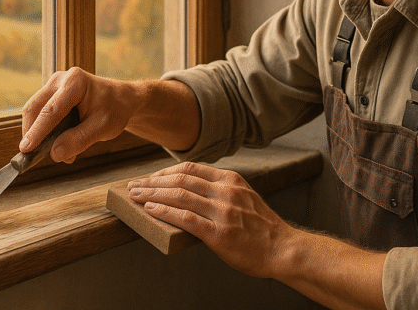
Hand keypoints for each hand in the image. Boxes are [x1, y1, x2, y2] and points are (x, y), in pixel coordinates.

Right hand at [20, 67, 133, 162]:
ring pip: (34, 110)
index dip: (37, 131)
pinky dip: (43, 129)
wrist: (121, 99)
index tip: (26, 149)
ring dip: (38, 133)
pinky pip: (40, 112)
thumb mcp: (103, 128)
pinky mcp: (51, 93)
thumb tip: (55, 154)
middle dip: (32, 133)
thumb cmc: (115, 109)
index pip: (51, 110)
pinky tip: (55, 142)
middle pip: (35, 107)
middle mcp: (61, 79)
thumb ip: (79, 140)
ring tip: (55, 151)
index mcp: (75, 82)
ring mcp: (54, 85)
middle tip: (33, 156)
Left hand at [128, 162, 288, 278]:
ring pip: (179, 196)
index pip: (190, 169)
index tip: (150, 178)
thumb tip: (188, 191)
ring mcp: (222, 211)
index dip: (165, 172)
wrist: (283, 249)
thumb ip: (220, 190)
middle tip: (134, 186)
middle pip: (180, 179)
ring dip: (152, 195)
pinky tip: (150, 210)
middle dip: (153, 182)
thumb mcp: (244, 197)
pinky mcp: (219, 233)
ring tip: (136, 197)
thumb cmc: (262, 227)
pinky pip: (185, 218)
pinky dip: (164, 212)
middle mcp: (225, 191)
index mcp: (230, 179)